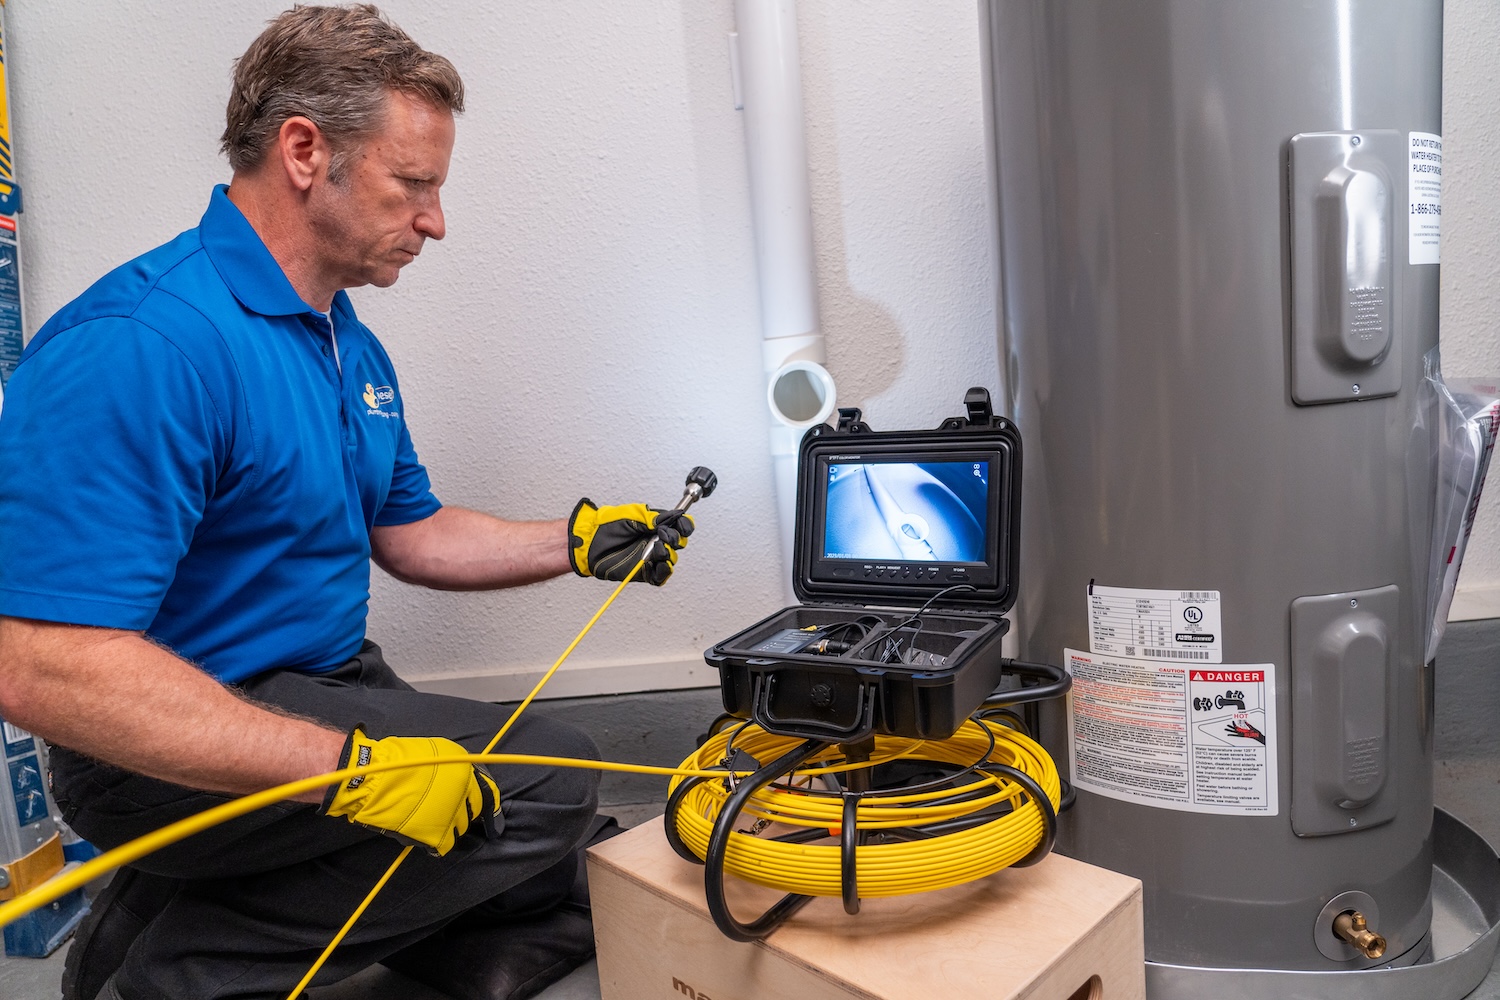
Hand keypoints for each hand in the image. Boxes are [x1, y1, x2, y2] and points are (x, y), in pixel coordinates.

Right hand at [320, 727, 501, 855]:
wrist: (374, 778)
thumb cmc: (400, 762)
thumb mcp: (437, 752)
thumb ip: (456, 768)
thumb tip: (465, 782)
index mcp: (465, 771)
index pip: (488, 793)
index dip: (491, 807)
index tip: (493, 818)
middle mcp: (463, 793)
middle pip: (474, 812)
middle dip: (465, 812)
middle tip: (449, 812)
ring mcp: (450, 814)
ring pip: (460, 828)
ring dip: (450, 825)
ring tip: (433, 820)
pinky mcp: (435, 833)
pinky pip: (445, 844)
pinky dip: (438, 842)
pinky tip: (428, 836)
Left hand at [567, 499, 693, 585]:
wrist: (590, 542)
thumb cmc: (607, 525)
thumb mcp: (632, 514)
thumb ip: (654, 517)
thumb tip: (675, 516)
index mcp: (655, 525)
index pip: (679, 525)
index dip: (684, 526)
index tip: (681, 526)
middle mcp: (655, 540)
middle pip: (679, 543)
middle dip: (676, 539)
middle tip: (663, 536)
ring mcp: (650, 556)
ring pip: (671, 559)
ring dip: (668, 554)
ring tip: (657, 550)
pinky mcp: (644, 572)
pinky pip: (660, 576)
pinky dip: (663, 571)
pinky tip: (659, 564)